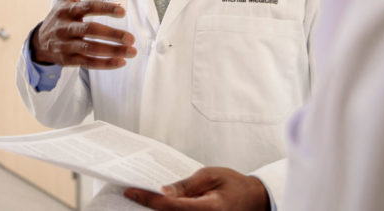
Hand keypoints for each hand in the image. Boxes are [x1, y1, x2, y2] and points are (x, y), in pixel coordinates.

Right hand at [31, 0, 135, 68]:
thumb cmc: (59, 16)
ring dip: (112, 51)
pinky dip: (104, 64)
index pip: (88, 8)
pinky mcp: (68, 59)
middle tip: (132, 38)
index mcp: (67, 10)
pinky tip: (121, 62)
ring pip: (90, 49)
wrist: (39, 42)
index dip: (105, 9)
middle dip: (112, 34)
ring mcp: (66, 45)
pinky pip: (88, 63)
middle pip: (90, 31)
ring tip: (132, 52)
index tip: (123, 12)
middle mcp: (66, 27)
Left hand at [124, 167, 269, 209]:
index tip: (130, 191)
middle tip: (128, 195)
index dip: (148, 200)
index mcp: (210, 208)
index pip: (171, 207)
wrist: (255, 201)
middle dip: (147, 208)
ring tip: (137, 199)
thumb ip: (186, 185)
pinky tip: (156, 205)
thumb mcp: (210, 176)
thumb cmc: (235, 185)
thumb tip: (162, 192)